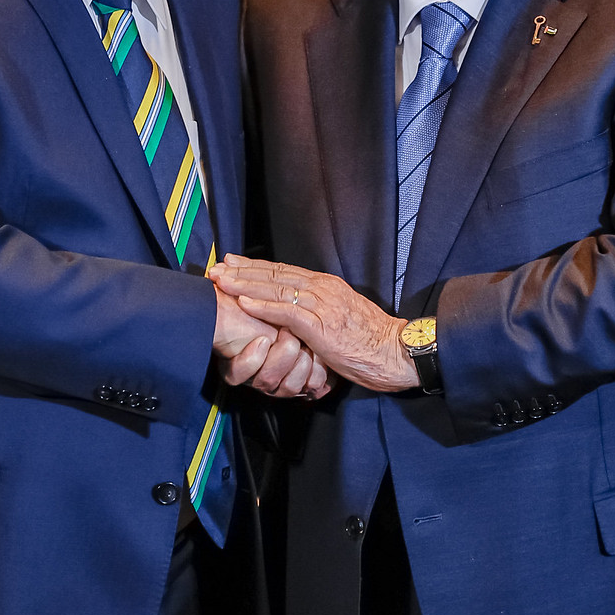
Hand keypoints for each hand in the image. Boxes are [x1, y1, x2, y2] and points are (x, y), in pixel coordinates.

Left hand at [210, 255, 416, 393]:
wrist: (397, 351)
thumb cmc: (371, 339)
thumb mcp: (343, 315)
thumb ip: (320, 309)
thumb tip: (298, 313)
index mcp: (327, 285)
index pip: (284, 271)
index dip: (255, 267)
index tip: (233, 263)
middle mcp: (323, 288)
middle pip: (275, 275)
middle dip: (243, 271)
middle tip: (217, 267)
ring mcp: (322, 305)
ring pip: (276, 289)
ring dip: (245, 284)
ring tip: (222, 281)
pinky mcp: (322, 326)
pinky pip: (287, 313)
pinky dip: (263, 306)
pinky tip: (244, 302)